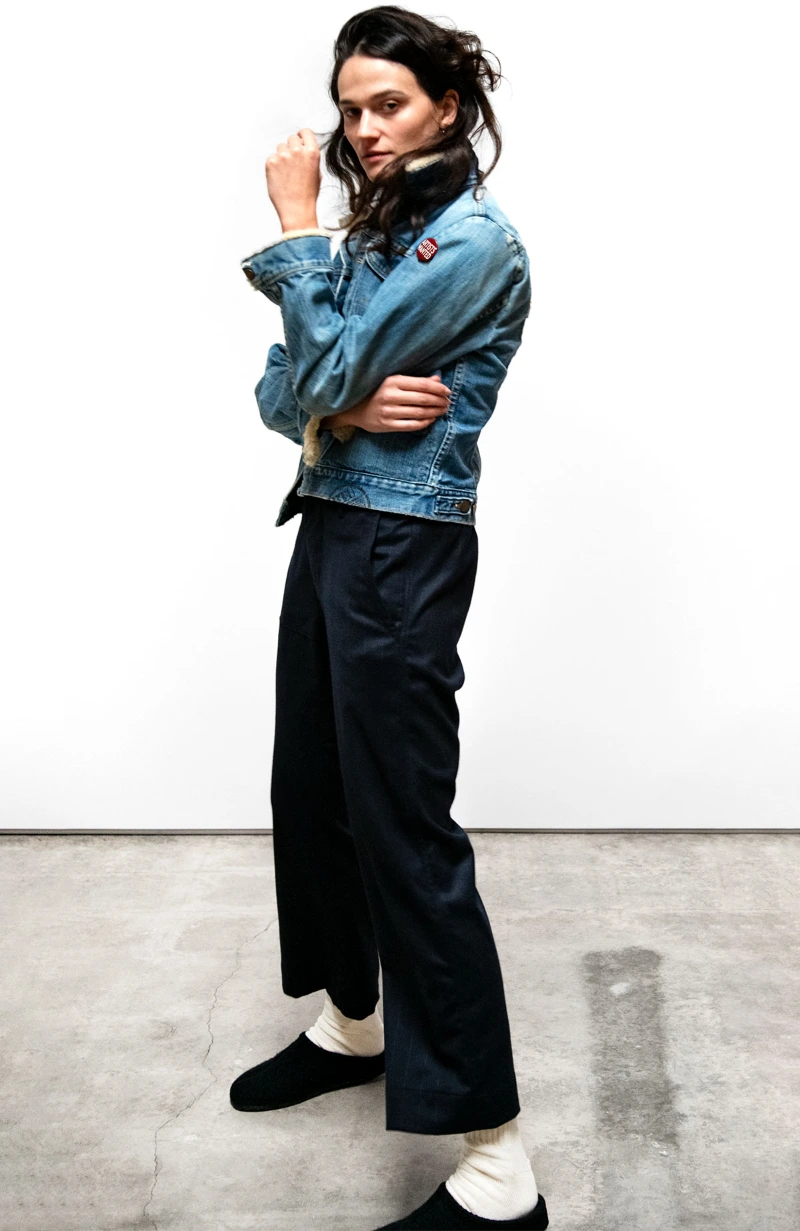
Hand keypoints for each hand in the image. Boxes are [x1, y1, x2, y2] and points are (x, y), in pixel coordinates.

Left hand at [265, 128, 320, 230]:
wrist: (296, 210)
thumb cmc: (308, 194)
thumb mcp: (316, 172)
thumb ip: (309, 156)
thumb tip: (303, 146)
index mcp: (312, 152)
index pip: (305, 132)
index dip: (302, 136)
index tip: (300, 142)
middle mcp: (297, 151)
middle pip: (292, 138)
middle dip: (292, 148)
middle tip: (293, 164)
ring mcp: (283, 156)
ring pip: (280, 147)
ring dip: (283, 156)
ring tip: (287, 174)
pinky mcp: (271, 162)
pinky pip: (272, 157)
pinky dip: (275, 166)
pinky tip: (280, 178)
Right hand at [333, 374, 451, 433]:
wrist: (353, 408)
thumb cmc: (376, 392)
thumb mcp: (393, 382)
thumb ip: (415, 381)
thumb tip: (437, 380)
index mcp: (392, 381)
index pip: (422, 384)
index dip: (438, 389)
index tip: (447, 391)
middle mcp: (390, 396)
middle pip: (423, 399)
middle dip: (439, 401)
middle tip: (448, 402)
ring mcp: (388, 412)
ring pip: (419, 413)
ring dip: (435, 412)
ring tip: (443, 410)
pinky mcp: (386, 425)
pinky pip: (411, 425)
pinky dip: (424, 422)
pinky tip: (431, 419)